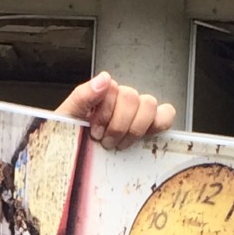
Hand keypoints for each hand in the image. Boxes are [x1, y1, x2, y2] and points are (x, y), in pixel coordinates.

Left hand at [56, 71, 176, 148]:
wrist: (72, 156)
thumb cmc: (70, 139)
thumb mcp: (68, 117)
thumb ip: (83, 95)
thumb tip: (104, 78)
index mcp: (102, 94)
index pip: (115, 88)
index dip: (106, 113)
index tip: (94, 131)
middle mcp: (120, 99)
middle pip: (132, 97)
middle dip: (118, 124)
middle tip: (105, 141)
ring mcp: (137, 112)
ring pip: (150, 104)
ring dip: (135, 128)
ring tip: (119, 143)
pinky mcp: (150, 128)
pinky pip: (166, 116)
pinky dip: (159, 124)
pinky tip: (141, 137)